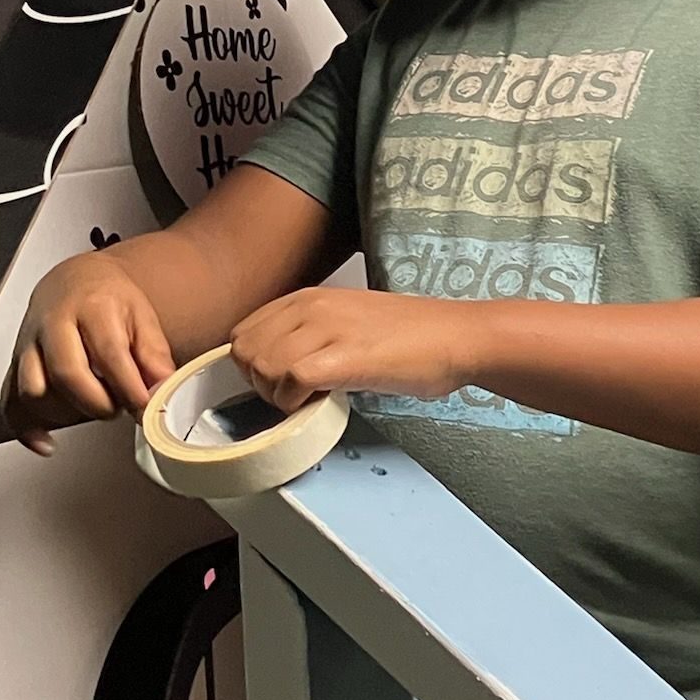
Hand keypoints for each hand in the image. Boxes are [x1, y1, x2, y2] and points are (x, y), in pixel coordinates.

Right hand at [2, 256, 175, 455]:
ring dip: (64, 413)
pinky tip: (47, 441)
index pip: (108, 352)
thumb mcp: (142, 316)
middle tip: (118, 408)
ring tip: (90, 408)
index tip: (143, 408)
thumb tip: (162, 391)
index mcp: (91, 306)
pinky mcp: (14, 363)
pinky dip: (26, 428)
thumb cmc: (108, 299)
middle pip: (66, 373)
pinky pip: (9, 402)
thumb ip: (154, 355)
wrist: (75, 281)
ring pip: (33, 390)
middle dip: (97, 403)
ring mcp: (29, 344)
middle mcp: (53, 323)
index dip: (127, 387)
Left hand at [230, 288, 478, 413]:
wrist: (456, 336)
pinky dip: (297, 403)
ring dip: (278, 395)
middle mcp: (311, 306)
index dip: (254, 365)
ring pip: (262, 366)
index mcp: (307, 297)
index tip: (281, 382)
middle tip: (295, 396)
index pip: (243, 332)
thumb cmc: (410, 336)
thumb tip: (278, 367)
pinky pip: (291, 381)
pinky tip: (323, 402)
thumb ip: (310, 334)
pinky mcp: (345, 356)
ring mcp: (327, 328)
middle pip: (244, 352)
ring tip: (311, 400)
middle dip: (260, 383)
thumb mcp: (347, 321)